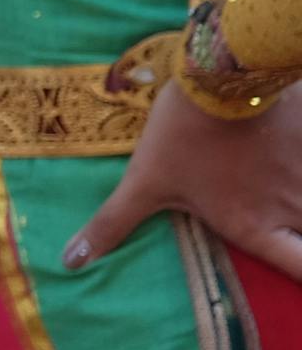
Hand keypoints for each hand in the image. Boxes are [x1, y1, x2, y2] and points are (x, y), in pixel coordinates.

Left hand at [70, 82, 301, 281]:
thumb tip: (72, 262)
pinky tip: (295, 165)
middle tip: (294, 235)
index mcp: (254, 228)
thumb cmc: (181, 134)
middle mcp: (292, 211)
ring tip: (285, 192)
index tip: (298, 272)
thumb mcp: (143, 181)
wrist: (220, 77)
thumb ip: (113, 225)